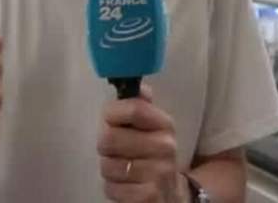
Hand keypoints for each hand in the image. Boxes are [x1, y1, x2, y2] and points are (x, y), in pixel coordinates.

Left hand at [97, 84, 185, 202]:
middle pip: (109, 138)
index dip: (112, 114)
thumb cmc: (154, 155)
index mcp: (164, 124)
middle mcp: (165, 147)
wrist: (172, 194)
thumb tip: (136, 85)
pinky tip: (126, 185)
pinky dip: (113, 188)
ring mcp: (158, 173)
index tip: (112, 121)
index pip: (132, 108)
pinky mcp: (148, 197)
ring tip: (123, 168)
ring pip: (107, 165)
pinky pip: (111, 188)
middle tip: (115, 150)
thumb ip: (141, 105)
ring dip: (109, 168)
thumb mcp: (153, 128)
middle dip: (106, 146)